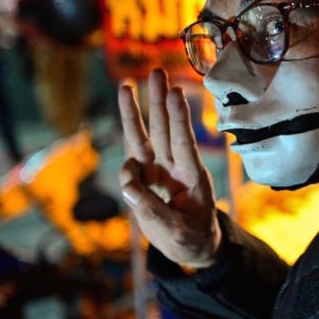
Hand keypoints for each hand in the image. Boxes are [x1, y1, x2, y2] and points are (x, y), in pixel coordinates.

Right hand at [118, 68, 220, 268]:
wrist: (191, 246)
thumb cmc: (190, 237)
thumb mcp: (177, 231)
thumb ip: (151, 209)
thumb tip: (127, 184)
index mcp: (192, 176)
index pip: (183, 142)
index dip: (179, 118)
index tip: (176, 93)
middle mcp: (174, 167)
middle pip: (163, 129)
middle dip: (158, 101)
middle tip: (157, 72)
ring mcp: (158, 170)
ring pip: (144, 137)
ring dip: (135, 112)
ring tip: (126, 85)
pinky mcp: (143, 179)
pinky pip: (130, 165)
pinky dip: (126, 170)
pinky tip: (130, 184)